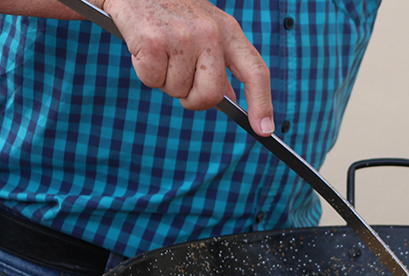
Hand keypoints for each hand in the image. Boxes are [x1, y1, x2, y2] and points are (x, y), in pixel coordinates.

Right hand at [100, 0, 274, 134]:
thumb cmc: (171, 10)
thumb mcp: (205, 28)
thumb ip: (220, 61)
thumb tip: (231, 98)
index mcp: (228, 30)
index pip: (255, 71)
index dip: (262, 104)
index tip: (264, 129)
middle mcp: (210, 33)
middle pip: (211, 95)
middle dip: (193, 99)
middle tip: (179, 82)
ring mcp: (183, 36)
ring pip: (177, 90)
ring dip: (164, 80)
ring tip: (160, 51)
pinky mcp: (153, 41)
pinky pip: (152, 81)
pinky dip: (144, 71)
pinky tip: (144, 47)